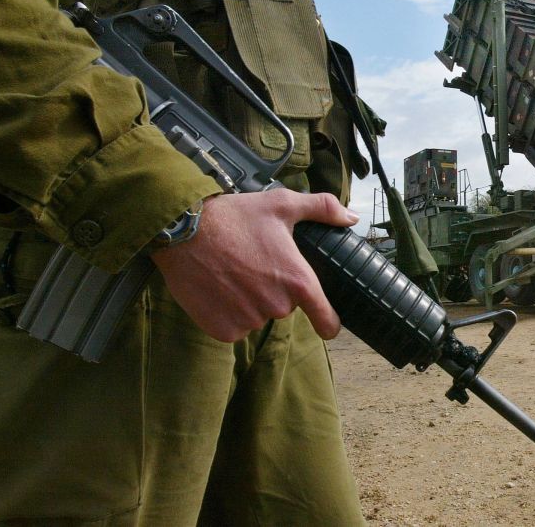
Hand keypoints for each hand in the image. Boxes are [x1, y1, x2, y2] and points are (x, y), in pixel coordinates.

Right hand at [150, 189, 358, 341]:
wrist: (183, 231)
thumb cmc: (235, 216)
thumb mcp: (282, 204)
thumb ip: (322, 209)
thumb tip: (352, 217)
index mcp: (298, 280)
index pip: (326, 319)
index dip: (329, 323)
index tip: (328, 323)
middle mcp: (277, 306)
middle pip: (285, 308)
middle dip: (274, 290)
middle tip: (254, 264)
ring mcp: (249, 321)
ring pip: (258, 316)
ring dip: (250, 301)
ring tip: (232, 272)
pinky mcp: (223, 330)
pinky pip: (235, 326)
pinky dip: (228, 313)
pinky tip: (218, 288)